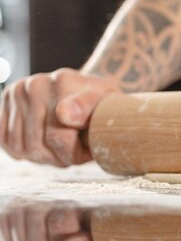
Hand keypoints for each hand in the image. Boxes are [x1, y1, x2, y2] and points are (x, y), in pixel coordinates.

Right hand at [0, 68, 120, 165]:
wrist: (86, 92)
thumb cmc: (101, 105)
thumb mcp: (109, 105)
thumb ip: (89, 108)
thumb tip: (64, 114)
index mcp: (64, 82)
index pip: (58, 138)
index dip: (74, 154)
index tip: (88, 152)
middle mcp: (35, 85)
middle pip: (38, 146)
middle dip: (60, 158)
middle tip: (75, 154)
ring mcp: (17, 93)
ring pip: (22, 148)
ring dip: (43, 158)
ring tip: (61, 148)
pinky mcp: (4, 103)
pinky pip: (7, 142)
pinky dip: (26, 152)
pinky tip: (44, 144)